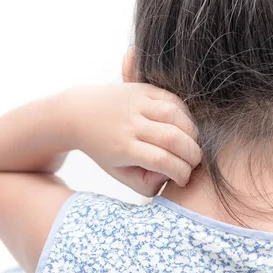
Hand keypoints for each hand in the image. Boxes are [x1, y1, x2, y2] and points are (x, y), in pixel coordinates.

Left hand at [66, 83, 201, 196]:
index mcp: (123, 148)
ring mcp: (137, 103)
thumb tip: (171, 178)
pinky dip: (186, 115)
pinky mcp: (143, 89)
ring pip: (177, 116)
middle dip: (193, 155)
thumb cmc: (103, 149)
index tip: (183, 179)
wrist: (79, 113)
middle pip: (174, 139)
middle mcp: (130, 124)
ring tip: (190, 145)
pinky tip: (184, 128)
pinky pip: (174, 100)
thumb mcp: (118, 173)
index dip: (181, 172)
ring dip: (193, 133)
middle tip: (194, 163)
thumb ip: (145, 183)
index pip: (162, 161)